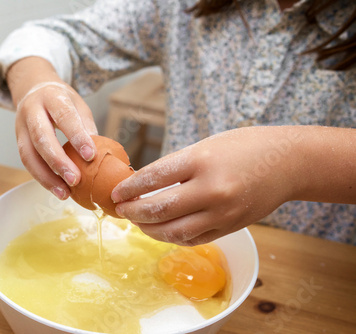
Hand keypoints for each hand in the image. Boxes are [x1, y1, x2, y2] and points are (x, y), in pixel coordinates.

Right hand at [8, 57, 97, 199]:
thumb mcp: (78, 105)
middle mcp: (32, 110)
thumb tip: (99, 155)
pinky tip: (56, 188)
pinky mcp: (18, 140)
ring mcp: (21, 126)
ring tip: (64, 193)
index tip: (90, 155)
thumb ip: (86, 127)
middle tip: (75, 180)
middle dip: (58, 161)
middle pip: (41, 137)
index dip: (77, 136)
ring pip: (29, 154)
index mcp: (52, 97)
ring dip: (46, 177)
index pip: (64, 116)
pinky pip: (27, 162)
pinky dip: (42, 178)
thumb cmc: (61, 100)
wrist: (33, 89)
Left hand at [111, 127, 302, 245]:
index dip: (129, 188)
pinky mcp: (230, 228)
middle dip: (133, 212)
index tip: (116, 193)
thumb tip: (143, 185)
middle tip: (121, 210)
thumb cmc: (244, 147)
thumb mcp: (205, 146)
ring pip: (173, 231)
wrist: (288, 163)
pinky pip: (193, 239)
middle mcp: (211, 190)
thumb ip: (176, 166)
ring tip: (137, 222)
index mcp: (201, 161)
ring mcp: (222, 213)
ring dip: (149, 229)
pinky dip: (172, 237)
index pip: (153, 178)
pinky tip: (161, 230)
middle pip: (159, 209)